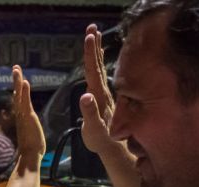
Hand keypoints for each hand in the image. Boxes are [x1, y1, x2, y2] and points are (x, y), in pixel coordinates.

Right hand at [12, 65, 45, 159]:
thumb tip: (28, 125)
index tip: (18, 77)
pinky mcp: (28, 117)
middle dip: (16, 80)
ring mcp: (23, 115)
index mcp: (22, 116)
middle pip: (17, 93)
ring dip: (18, 81)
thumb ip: (29, 127)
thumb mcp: (30, 133)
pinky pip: (25, 102)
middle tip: (15, 67)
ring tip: (16, 69)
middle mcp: (20, 113)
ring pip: (19, 95)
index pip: (19, 98)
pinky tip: (25, 82)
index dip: (18, 87)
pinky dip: (25, 92)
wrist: (29, 155)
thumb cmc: (31, 146)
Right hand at [79, 24, 125, 155]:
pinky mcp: (103, 98)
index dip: (90, 53)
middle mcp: (102, 91)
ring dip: (96, 51)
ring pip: (100, 68)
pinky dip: (98, 64)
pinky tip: (98, 60)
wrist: (114, 148)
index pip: (93, 70)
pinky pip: (100, 75)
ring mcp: (104, 94)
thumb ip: (90, 112)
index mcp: (98, 95)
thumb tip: (84, 96)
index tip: (89, 36)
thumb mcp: (93, 128)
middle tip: (92, 27)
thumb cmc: (102, 140)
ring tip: (95, 36)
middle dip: (94, 46)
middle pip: (97, 64)